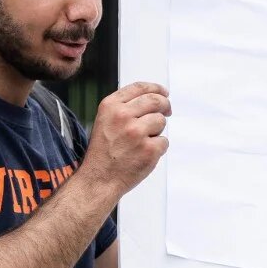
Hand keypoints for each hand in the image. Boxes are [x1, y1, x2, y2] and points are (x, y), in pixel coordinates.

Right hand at [78, 81, 171, 196]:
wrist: (99, 180)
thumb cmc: (103, 152)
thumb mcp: (105, 121)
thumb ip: (124, 107)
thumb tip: (153, 97)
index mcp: (110, 106)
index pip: (139, 87)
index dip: (155, 88)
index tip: (163, 92)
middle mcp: (123, 116)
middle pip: (156, 100)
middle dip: (165, 105)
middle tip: (167, 111)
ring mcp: (137, 133)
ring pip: (161, 121)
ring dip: (157, 130)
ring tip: (142, 142)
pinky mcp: (149, 149)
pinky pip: (164, 141)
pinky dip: (158, 148)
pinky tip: (143, 154)